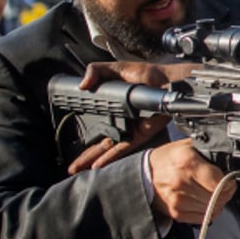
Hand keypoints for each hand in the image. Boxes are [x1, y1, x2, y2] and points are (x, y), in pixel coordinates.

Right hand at [67, 61, 193, 172]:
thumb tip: (82, 84)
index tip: (73, 151)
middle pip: (100, 143)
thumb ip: (97, 71)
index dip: (85, 139)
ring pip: (109, 148)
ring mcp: (131, 129)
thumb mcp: (116, 69)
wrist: (168, 79)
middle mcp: (122, 123)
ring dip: (94, 159)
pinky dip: (110, 156)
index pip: (96, 126)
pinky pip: (124, 146)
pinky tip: (98, 164)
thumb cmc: (147, 74)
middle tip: (71, 168)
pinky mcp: (141, 133)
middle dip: (85, 156)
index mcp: (116, 110)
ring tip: (78, 170)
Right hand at [147, 138, 236, 223]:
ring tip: (214, 194)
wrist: (144, 173)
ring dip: (218, 203)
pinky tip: (207, 203)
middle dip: (226, 193)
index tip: (229, 180)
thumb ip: (209, 151)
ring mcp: (177, 199)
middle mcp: (181, 181)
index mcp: (187, 161)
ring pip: (212, 208)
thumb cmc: (169, 158)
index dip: (229, 181)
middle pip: (218, 196)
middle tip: (225, 188)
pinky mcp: (176, 212)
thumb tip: (230, 159)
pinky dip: (209, 212)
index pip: (219, 181)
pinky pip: (203, 218)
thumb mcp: (188, 145)